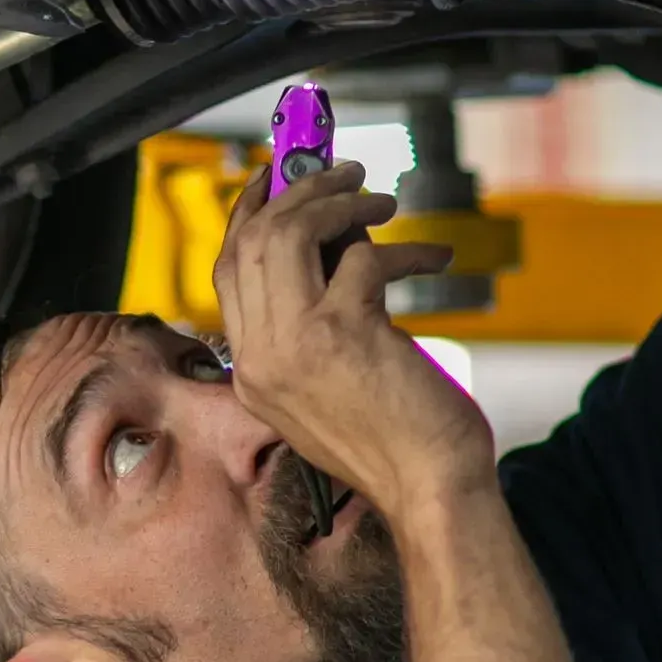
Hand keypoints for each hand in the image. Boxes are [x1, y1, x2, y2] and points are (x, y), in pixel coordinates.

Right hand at [215, 153, 494, 527]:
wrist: (430, 490)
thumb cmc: (397, 441)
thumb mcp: (331, 383)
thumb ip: (316, 322)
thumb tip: (338, 237)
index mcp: (250, 371)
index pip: (226, 272)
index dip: (248, 215)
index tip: (275, 179)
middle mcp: (259, 358)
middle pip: (250, 242)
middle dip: (296, 192)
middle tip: (343, 172)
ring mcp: (294, 346)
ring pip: (289, 236)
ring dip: (339, 202)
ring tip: (380, 199)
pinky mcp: (345, 333)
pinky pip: (362, 258)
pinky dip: (403, 249)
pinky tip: (434, 259)